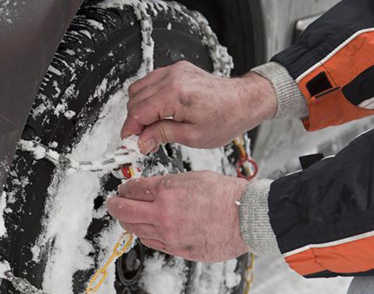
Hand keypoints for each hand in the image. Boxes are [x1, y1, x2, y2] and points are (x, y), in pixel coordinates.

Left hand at [106, 172, 249, 262]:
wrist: (248, 218)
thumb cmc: (227, 196)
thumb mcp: (194, 178)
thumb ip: (169, 184)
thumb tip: (153, 188)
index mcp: (167, 190)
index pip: (131, 189)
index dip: (124, 188)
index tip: (123, 189)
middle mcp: (163, 213)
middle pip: (124, 210)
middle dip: (115, 205)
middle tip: (113, 203)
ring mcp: (168, 234)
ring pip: (134, 228)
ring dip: (127, 221)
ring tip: (126, 216)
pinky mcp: (176, 249)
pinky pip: (150, 242)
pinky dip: (143, 234)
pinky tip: (144, 229)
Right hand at [121, 61, 276, 152]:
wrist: (244, 101)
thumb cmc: (225, 118)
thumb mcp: (192, 136)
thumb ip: (162, 135)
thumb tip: (141, 141)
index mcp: (175, 94)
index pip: (137, 112)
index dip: (130, 130)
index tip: (129, 142)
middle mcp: (172, 78)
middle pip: (134, 100)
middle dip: (134, 121)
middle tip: (142, 139)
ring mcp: (174, 71)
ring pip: (139, 89)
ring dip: (139, 108)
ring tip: (150, 127)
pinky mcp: (177, 70)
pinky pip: (151, 82)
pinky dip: (148, 98)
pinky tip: (158, 112)